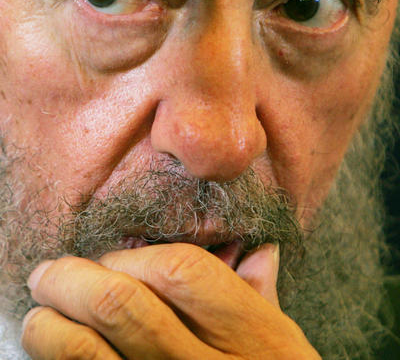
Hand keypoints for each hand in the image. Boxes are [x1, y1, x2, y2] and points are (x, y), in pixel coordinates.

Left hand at [22, 243, 320, 358]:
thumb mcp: (283, 345)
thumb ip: (260, 295)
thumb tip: (259, 251)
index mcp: (250, 335)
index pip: (179, 271)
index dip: (134, 257)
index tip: (112, 260)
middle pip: (120, 304)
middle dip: (71, 278)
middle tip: (50, 273)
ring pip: (84, 353)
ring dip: (49, 325)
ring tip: (41, 314)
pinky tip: (55, 350)